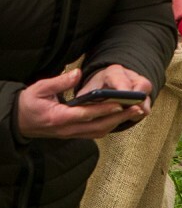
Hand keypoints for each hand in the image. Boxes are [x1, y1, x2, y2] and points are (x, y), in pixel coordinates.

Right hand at [16, 68, 152, 139]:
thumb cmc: (27, 104)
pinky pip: (94, 133)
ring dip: (116, 122)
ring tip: (133, 112)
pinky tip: (119, 118)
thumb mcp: (39, 89)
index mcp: (59, 117)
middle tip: (137, 108)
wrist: (17, 121)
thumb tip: (77, 73)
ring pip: (98, 132)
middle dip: (119, 117)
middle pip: (98, 126)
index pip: (86, 114)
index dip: (104, 109)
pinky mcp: (72, 134)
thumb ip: (59, 81)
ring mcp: (70, 134)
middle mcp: (67, 129)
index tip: (121, 103)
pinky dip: (108, 126)